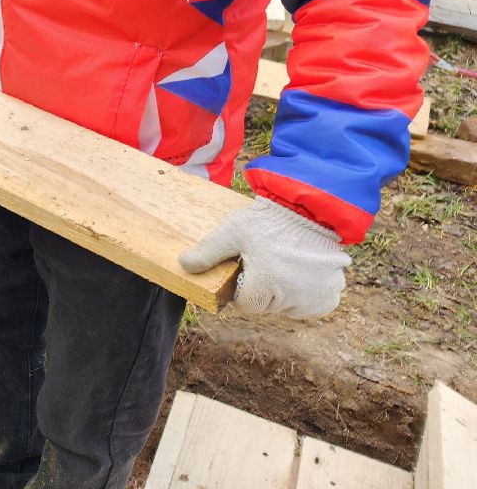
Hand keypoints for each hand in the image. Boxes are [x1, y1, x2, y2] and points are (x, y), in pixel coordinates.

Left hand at [179, 198, 349, 318]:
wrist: (312, 207)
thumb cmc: (269, 220)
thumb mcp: (233, 231)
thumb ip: (209, 251)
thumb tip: (184, 265)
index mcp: (266, 286)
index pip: (246, 304)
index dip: (242, 286)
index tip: (248, 267)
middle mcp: (293, 298)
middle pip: (268, 306)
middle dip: (264, 289)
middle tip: (266, 261)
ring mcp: (315, 298)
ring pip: (290, 307)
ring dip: (286, 293)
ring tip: (284, 263)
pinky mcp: (330, 296)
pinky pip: (313, 305)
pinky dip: (307, 294)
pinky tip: (301, 272)